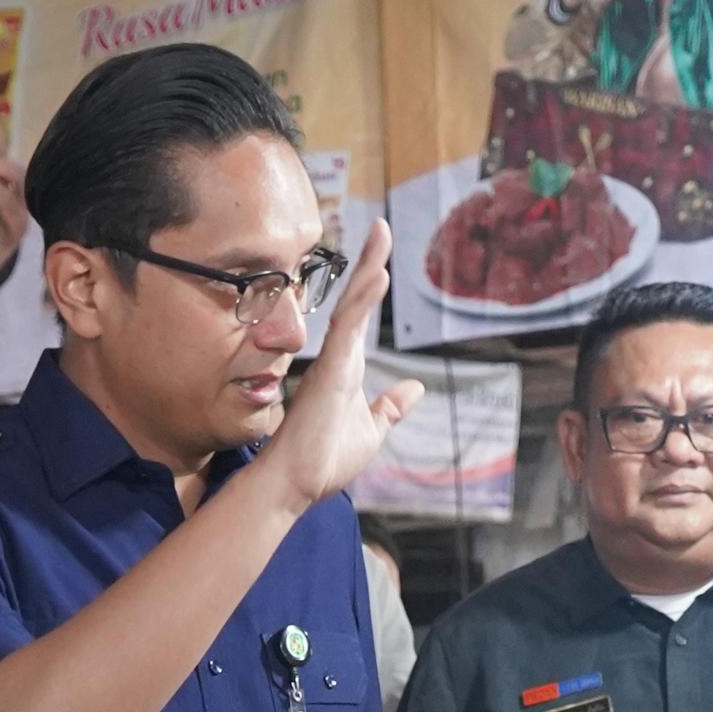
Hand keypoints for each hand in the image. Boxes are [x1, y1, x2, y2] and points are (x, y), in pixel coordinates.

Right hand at [252, 219, 421, 520]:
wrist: (297, 484)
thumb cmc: (324, 459)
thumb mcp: (372, 429)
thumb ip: (390, 407)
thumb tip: (415, 389)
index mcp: (346, 367)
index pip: (360, 316)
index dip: (369, 283)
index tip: (380, 254)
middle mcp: (338, 358)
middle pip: (355, 301)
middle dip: (369, 263)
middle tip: (380, 227)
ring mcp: (332, 363)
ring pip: (351, 307)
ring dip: (367, 271)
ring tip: (380, 236)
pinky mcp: (329, 373)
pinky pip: (348, 329)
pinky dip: (363, 301)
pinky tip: (378, 275)